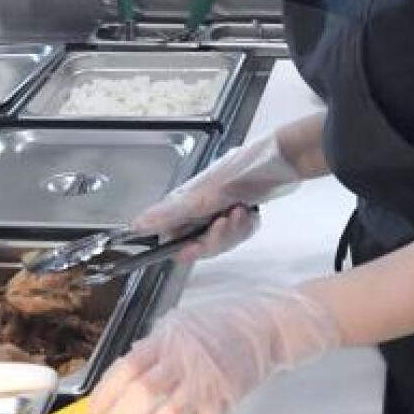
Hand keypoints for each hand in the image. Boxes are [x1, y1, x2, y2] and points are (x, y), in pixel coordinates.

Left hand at [89, 288, 339, 413]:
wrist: (260, 329)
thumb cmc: (215, 325)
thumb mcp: (177, 324)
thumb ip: (150, 348)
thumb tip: (120, 378)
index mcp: (168, 339)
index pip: (128, 367)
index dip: (106, 392)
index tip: (94, 409)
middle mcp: (184, 361)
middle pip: (143, 395)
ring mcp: (204, 384)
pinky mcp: (221, 405)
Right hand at [130, 133, 299, 262]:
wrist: (276, 163)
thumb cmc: (237, 173)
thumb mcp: (200, 197)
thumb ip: (168, 214)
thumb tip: (136, 225)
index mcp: (187, 203)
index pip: (175, 237)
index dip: (185, 247)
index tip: (192, 249)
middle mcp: (201, 208)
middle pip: (202, 242)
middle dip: (217, 237)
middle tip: (225, 222)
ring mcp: (221, 210)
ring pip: (223, 239)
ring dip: (234, 230)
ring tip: (240, 211)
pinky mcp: (240, 212)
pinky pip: (240, 233)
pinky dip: (247, 225)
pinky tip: (250, 213)